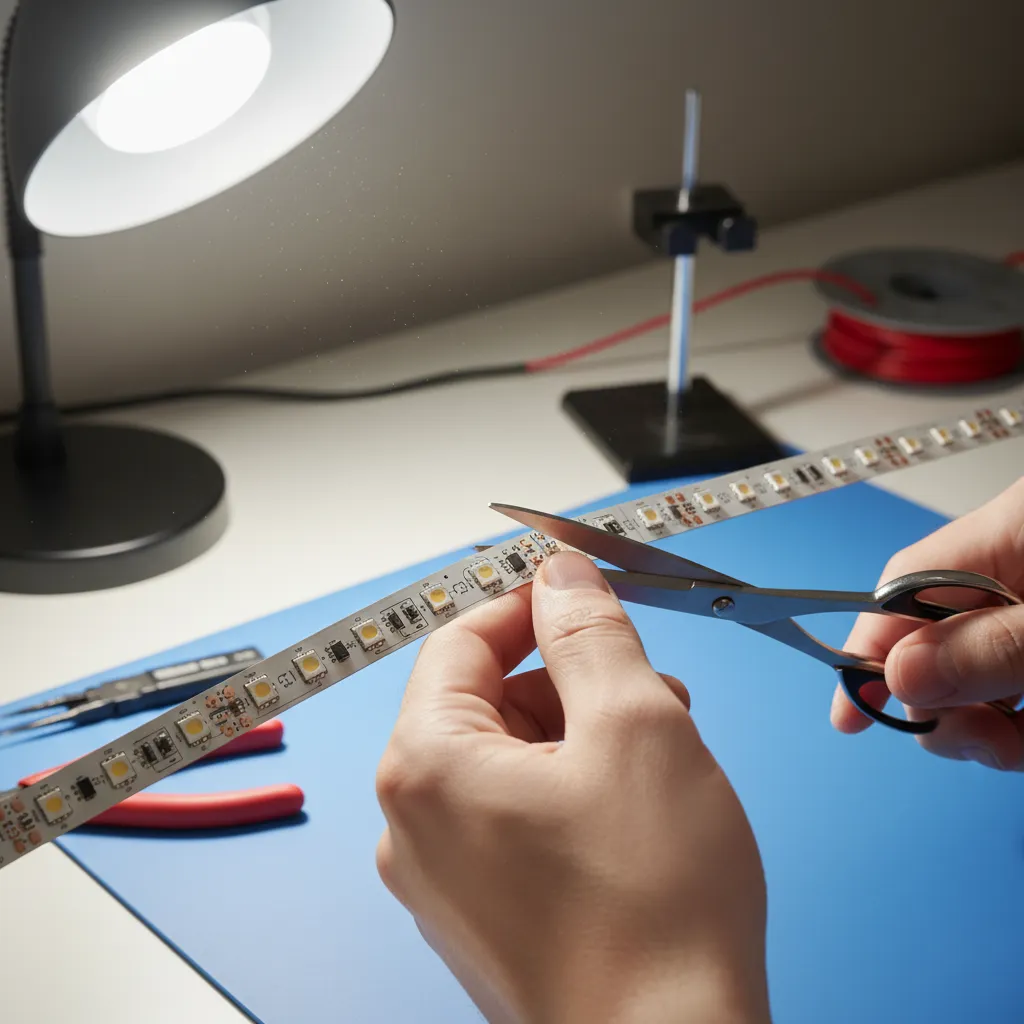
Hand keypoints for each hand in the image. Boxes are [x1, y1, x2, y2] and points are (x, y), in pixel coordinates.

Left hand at [375, 553, 769, 1023]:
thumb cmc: (655, 906)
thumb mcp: (635, 725)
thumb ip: (589, 632)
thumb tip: (559, 574)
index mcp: (427, 768)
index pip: (461, 641)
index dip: (528, 604)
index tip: (585, 591)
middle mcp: (415, 826)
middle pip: (482, 699)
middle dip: (565, 675)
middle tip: (645, 681)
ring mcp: (445, 879)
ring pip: (506, 758)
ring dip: (578, 730)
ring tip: (660, 745)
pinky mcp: (484, 915)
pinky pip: (514, 816)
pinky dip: (570, 787)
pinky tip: (637, 803)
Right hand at [831, 476, 1023, 769]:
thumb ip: (993, 646)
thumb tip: (899, 675)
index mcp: (1008, 534)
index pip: (901, 588)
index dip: (867, 651)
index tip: (849, 715)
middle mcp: (1012, 574)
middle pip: (931, 645)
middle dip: (939, 704)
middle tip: (981, 738)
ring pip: (973, 684)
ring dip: (987, 730)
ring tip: (1020, 745)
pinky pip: (1012, 699)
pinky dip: (1020, 730)